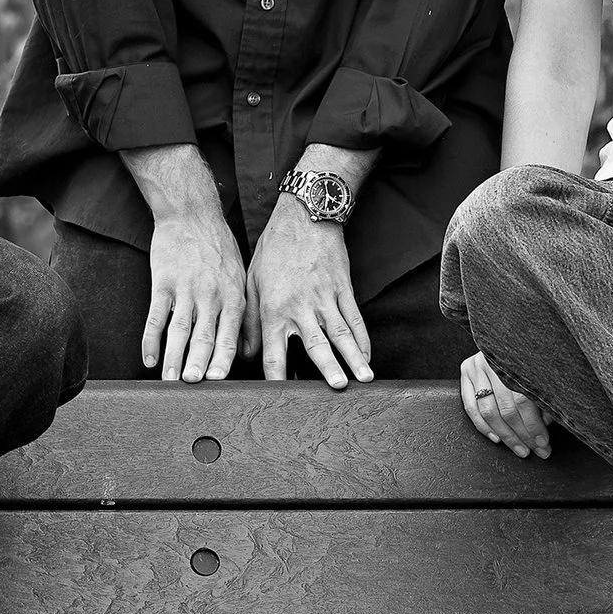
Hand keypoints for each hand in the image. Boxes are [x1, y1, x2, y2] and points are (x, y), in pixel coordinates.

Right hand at [143, 208, 246, 382]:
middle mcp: (211, 295)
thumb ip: (242, 313)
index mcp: (232, 296)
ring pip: (179, 330)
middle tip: (191, 386)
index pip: (229, 335)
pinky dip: (150, 339)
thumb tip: (246, 350)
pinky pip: (155, 316)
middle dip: (197, 364)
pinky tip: (149, 357)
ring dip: (173, 357)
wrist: (192, 214)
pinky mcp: (163, 282)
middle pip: (204, 337)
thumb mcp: (241, 277)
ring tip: (168, 379)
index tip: (217, 381)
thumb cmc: (218, 247)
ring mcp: (186, 288)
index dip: (222, 360)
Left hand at [246, 199, 371, 388]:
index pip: (275, 351)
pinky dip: (363, 338)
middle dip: (328, 368)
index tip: (282, 397)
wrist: (304, 216)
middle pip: (317, 345)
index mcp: (274, 309)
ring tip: (365, 378)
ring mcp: (325, 298)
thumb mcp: (251, 282)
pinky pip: (355, 317)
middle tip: (337, 388)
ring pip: (342, 333)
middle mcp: (301, 307)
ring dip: (354, 357)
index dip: (278, 377)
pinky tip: (367, 355)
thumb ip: (247, 320)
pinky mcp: (343, 288)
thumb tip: (245, 353)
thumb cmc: (274, 249)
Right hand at [460, 351, 550, 457]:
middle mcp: (494, 360)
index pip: (524, 400)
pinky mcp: (466, 369)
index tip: (543, 444)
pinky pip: (470, 405)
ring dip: (506, 435)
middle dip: (523, 435)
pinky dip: (483, 426)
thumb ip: (545, 397)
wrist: (507, 328)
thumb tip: (545, 426)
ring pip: (488, 410)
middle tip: (535, 451)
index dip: (534, 426)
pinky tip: (496, 438)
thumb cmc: (530, 358)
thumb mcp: (543, 373)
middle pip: (507, 408)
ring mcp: (477, 365)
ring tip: (520, 449)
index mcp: (517, 358)